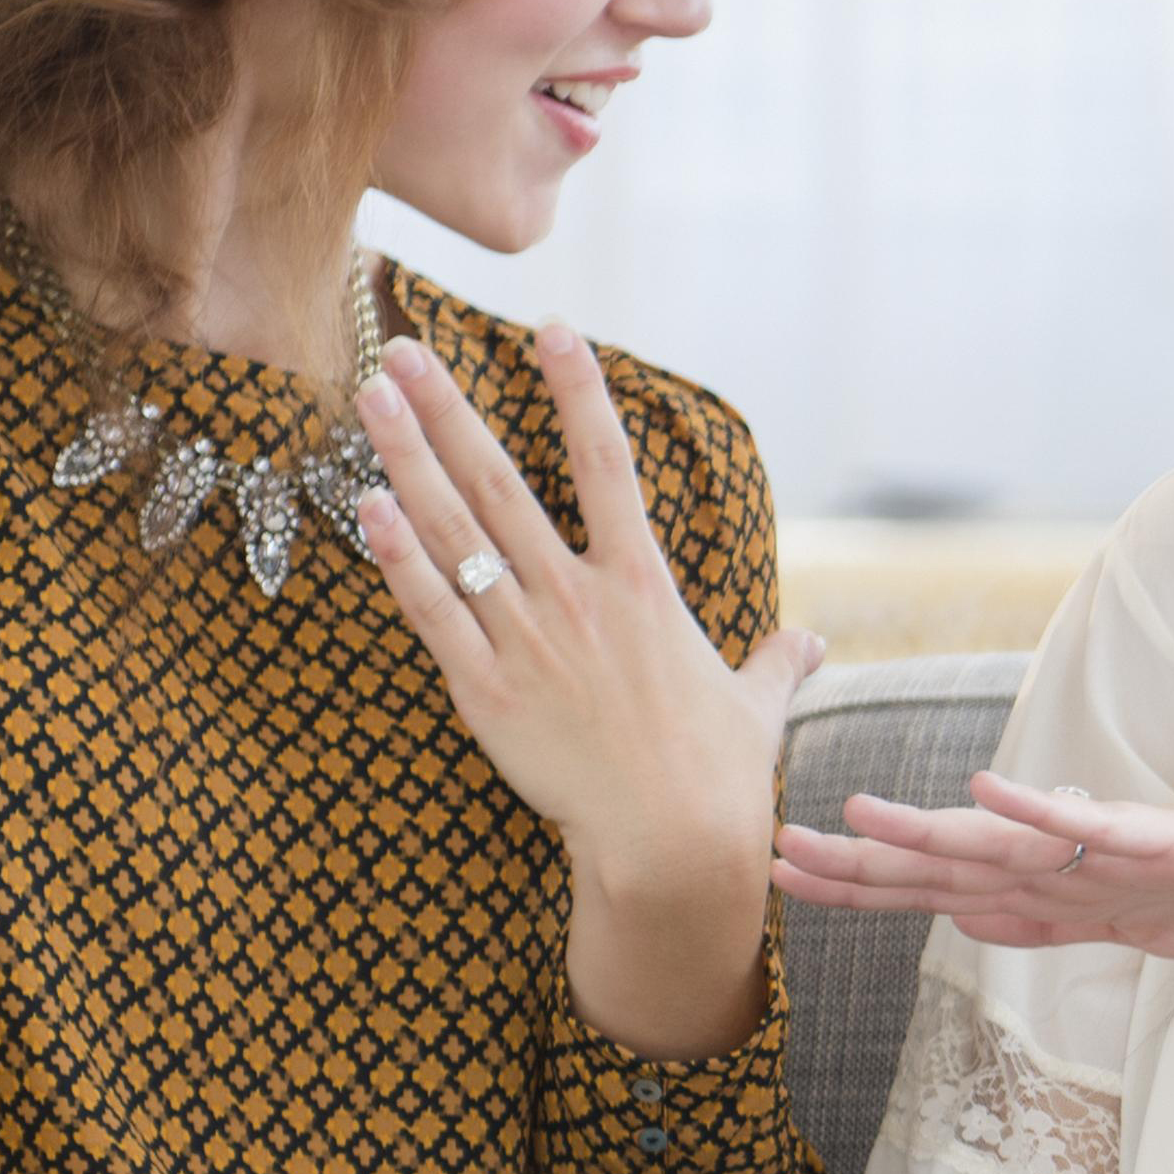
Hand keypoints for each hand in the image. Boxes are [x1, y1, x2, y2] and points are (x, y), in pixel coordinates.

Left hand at [353, 329, 819, 900]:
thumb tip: (809, 644)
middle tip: (401, 349)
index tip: (552, 329)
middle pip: (502, 481)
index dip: (580, 392)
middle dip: (448, 409)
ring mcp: (528, 641)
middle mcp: (580, 599)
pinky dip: (396, 555)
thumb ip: (776, 662)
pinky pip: (431, 610)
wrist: (673, 844)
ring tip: (367, 398)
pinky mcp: (487, 691)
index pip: (611, 465)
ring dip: (405, 458)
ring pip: (455, 532)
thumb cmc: (720, 776)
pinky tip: (364, 503)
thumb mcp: (757, 707)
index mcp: (645, 589)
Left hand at [772, 771, 1173, 961]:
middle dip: (863, 865)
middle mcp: (1073, 859)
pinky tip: (992, 791)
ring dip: (930, 834)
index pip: (939, 886)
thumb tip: (958, 919)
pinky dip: (1043, 812)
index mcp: (1056, 883)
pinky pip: (1099, 830)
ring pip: (1008, 845)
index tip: (782, 877)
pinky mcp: (1170, 840)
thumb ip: (1042, 920)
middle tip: (776, 852)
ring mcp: (1118, 848)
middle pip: (952, 865)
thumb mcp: (1120, 923)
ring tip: (856, 818)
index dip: (861, 884)